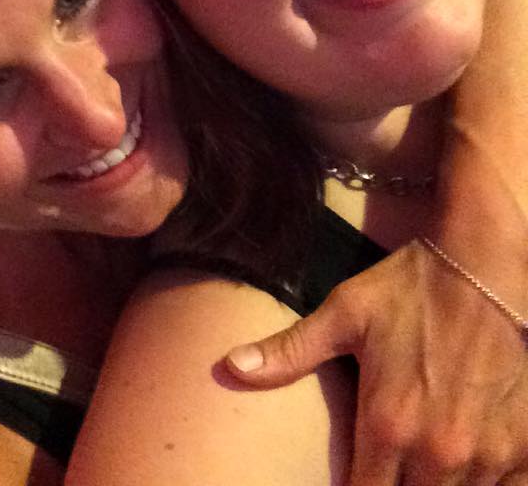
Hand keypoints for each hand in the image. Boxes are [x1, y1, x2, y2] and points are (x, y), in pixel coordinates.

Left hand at [225, 239, 527, 485]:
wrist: (485, 263)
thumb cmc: (412, 287)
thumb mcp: (345, 312)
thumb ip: (290, 351)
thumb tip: (229, 366)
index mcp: (387, 424)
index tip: (350, 479)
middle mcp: (437, 451)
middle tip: (384, 467)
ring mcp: (486, 454)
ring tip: (418, 465)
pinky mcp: (522, 446)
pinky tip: (467, 469)